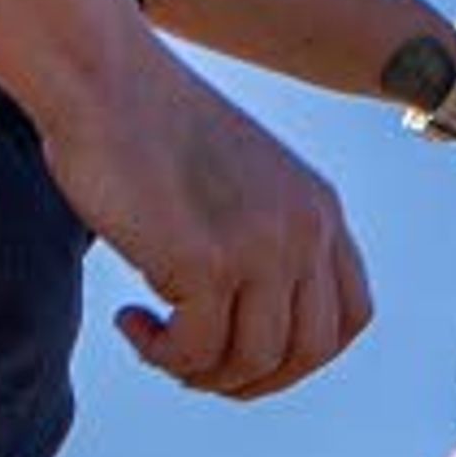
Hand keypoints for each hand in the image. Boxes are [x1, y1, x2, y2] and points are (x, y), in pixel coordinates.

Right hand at [44, 38, 372, 398]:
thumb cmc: (149, 126)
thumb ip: (261, 237)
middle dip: (251, 378)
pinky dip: (160, 353)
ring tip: (153, 339)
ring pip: (254, 361)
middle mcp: (305, 228)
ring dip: (199, 369)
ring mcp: (262, 245)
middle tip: (192, 364)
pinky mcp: (207, 261)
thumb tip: (247, 324)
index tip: (246, 351)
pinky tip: (129, 320)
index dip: (302, 354)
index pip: (351, 317)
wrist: (104, 77)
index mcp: (319, 207)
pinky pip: (196, 352)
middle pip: (309, 352)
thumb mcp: (237, 181)